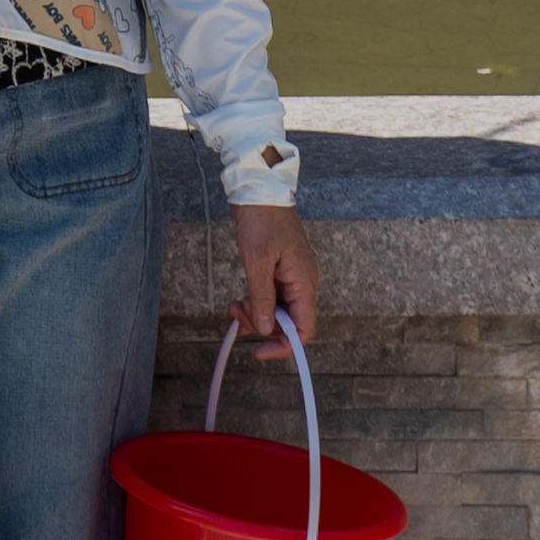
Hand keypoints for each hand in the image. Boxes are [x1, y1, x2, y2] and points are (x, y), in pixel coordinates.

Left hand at [230, 204, 317, 360]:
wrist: (258, 188)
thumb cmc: (261, 219)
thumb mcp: (257, 260)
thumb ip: (263, 298)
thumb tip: (266, 329)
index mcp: (304, 281)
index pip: (304, 328)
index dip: (285, 345)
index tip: (260, 351)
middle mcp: (303, 281)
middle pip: (289, 321)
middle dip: (263, 325)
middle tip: (237, 315)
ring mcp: (292, 275)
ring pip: (278, 309)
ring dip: (257, 313)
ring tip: (234, 306)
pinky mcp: (280, 270)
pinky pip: (272, 296)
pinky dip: (257, 301)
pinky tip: (241, 300)